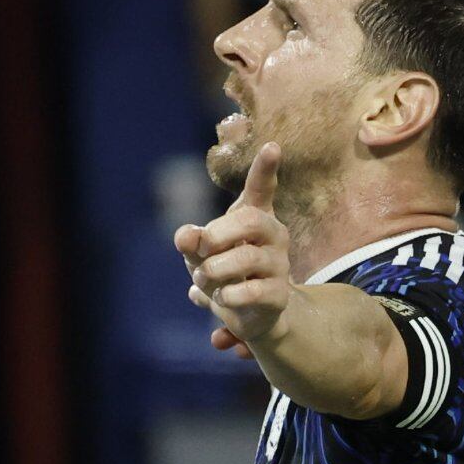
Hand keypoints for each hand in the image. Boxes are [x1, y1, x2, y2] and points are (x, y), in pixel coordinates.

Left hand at [177, 141, 295, 357]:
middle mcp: (273, 235)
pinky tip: (222, 299)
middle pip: (250, 220)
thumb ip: (192, 242)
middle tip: (201, 249)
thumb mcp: (202, 255)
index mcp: (254, 217)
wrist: (251, 316)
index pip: (261, 189)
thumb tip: (184, 235)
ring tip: (203, 279)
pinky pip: (253, 292)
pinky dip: (228, 296)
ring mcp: (279, 265)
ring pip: (247, 258)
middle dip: (217, 234)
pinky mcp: (279, 295)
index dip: (265, 169)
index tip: (271, 146)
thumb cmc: (225, 274)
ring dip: (214, 270)